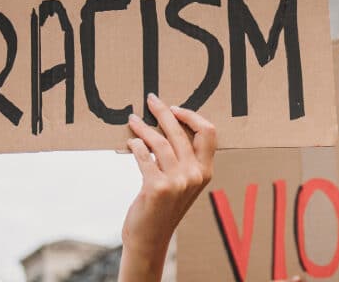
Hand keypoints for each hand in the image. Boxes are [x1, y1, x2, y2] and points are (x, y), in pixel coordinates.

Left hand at [119, 94, 215, 281]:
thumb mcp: (182, 184)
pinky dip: (135, 145)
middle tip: (151, 100)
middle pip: (181, 132)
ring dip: (143, 127)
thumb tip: (167, 125)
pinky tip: (130, 142)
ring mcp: (177, 182)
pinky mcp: (157, 187)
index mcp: (205, 172)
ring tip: (132, 120)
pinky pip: (144, 156)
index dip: (191, 116)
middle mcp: (195, 175)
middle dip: (164, 112)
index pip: (208, 133)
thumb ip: (182, 160)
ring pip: (159, 142)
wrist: (150, 239)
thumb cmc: (163, 208)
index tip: (175, 108)